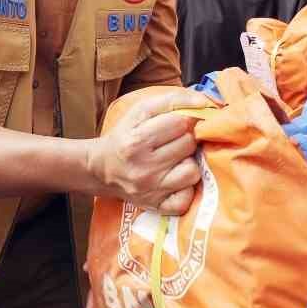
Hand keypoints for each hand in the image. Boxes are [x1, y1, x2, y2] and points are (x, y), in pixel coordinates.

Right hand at [86, 89, 215, 214]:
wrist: (102, 169)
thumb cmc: (125, 136)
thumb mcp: (140, 111)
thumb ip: (172, 100)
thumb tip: (204, 101)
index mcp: (137, 141)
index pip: (180, 122)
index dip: (185, 119)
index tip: (179, 123)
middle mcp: (144, 167)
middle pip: (188, 145)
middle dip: (186, 139)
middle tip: (174, 141)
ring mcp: (152, 190)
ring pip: (192, 171)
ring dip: (189, 163)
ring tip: (176, 160)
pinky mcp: (157, 206)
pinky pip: (187, 198)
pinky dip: (186, 188)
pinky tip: (175, 179)